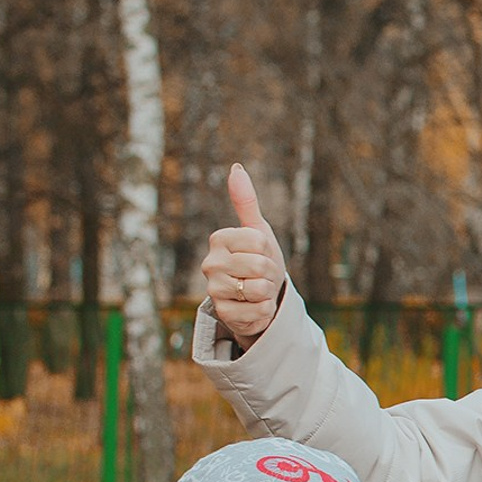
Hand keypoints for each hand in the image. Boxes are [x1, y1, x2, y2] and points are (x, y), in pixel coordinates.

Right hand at [202, 164, 288, 344]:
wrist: (258, 297)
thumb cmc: (259, 260)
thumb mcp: (258, 231)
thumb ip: (246, 202)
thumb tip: (236, 168)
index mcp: (219, 239)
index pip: (259, 241)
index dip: (269, 250)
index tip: (261, 254)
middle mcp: (210, 263)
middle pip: (260, 266)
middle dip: (270, 273)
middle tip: (261, 275)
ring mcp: (214, 290)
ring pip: (259, 289)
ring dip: (267, 292)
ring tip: (257, 291)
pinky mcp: (224, 313)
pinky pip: (259, 310)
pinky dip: (264, 311)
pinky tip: (254, 307)